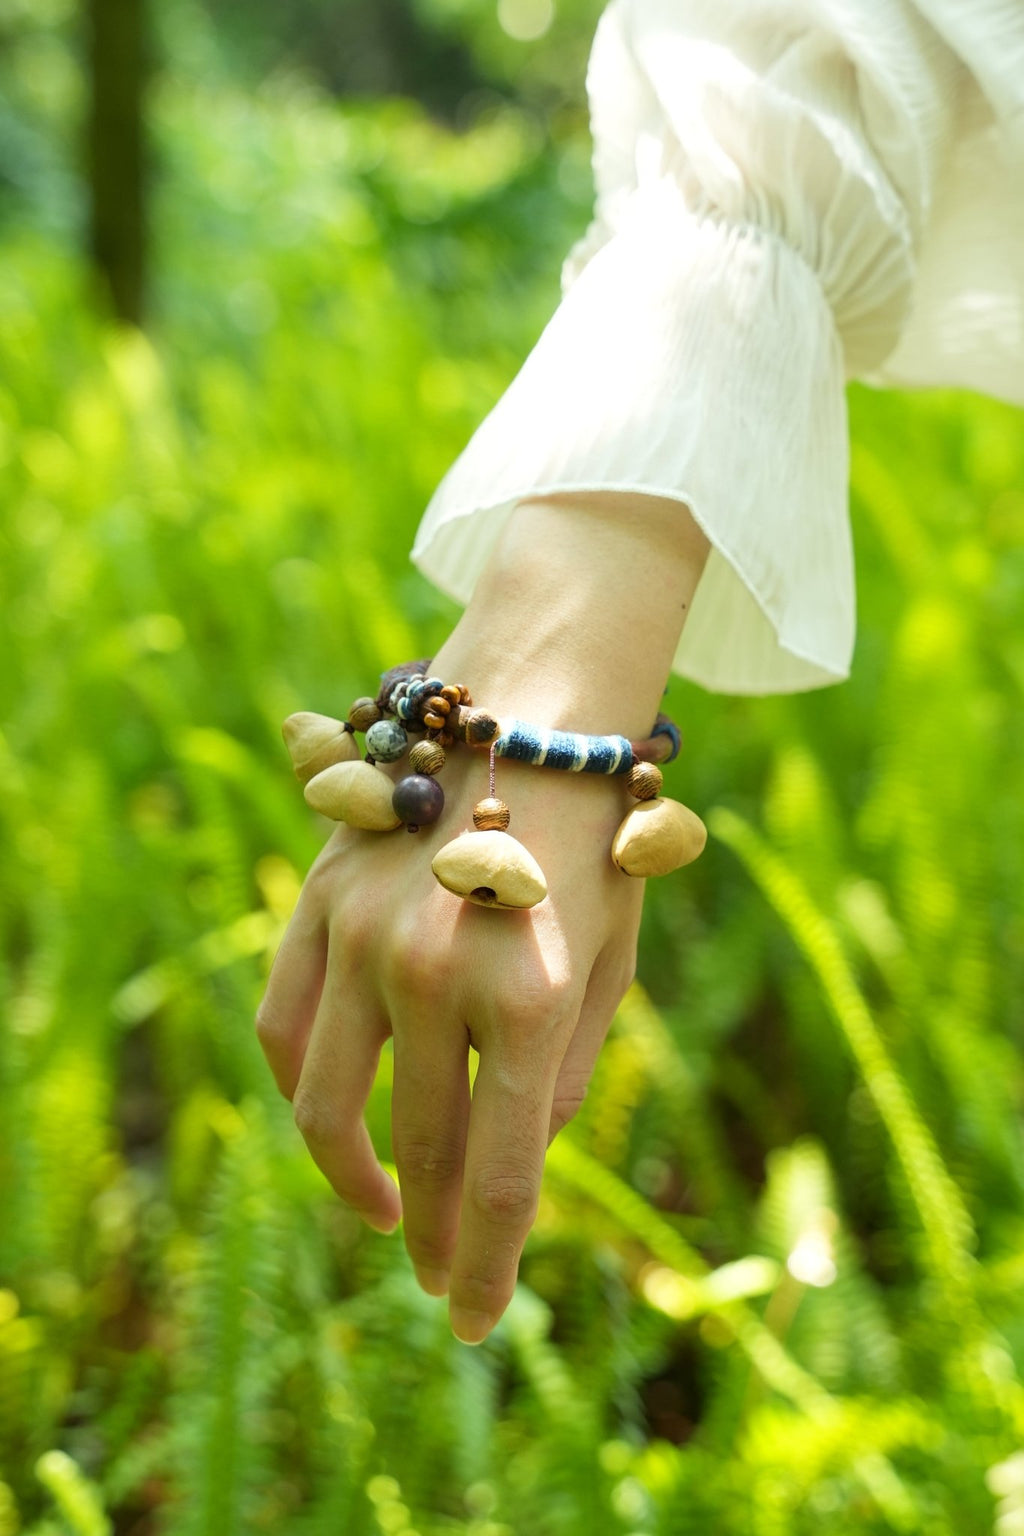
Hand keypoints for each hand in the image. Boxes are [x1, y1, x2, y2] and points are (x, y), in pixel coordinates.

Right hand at [257, 490, 709, 1342]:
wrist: (537, 706)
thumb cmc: (596, 840)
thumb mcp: (611, 961)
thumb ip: (563, 1074)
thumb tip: (511, 1167)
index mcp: (532, 994)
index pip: (495, 1178)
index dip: (481, 1266)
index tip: (471, 1320)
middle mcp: (436, 970)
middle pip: (416, 1149)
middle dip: (429, 1232)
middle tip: (438, 1276)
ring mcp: (363, 932)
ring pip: (323, 1101)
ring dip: (351, 1174)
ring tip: (383, 1209)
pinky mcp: (318, 899)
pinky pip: (283, 1021)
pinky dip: (300, 1080)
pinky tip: (330, 1112)